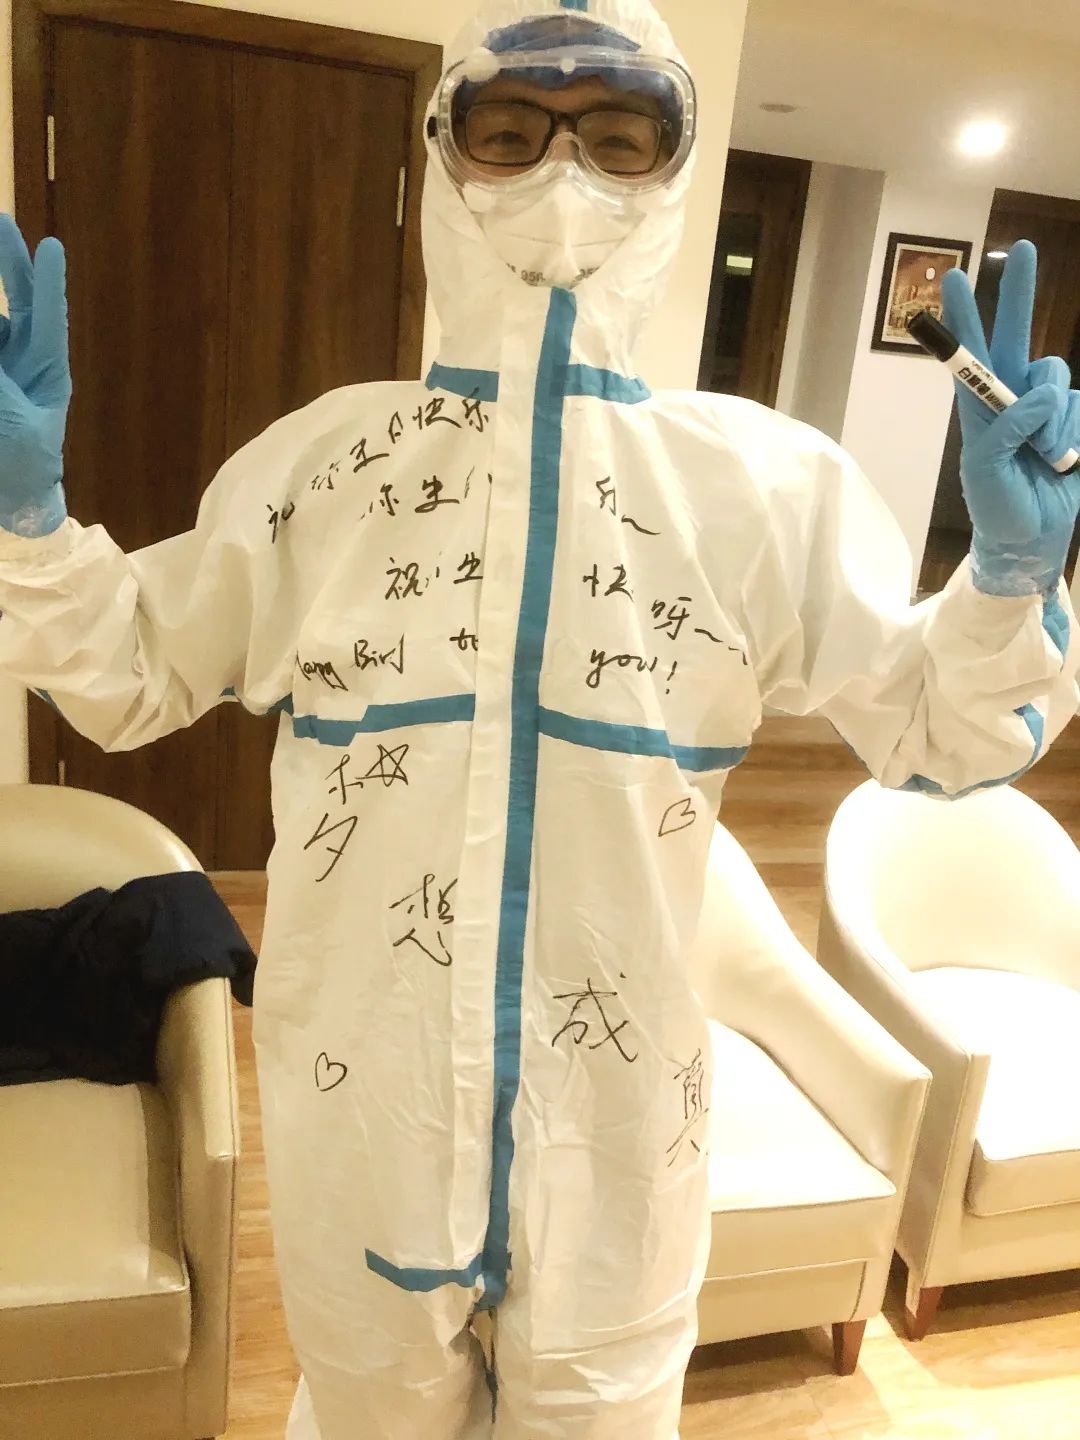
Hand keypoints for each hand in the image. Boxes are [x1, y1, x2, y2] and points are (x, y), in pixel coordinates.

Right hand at [0, 214, 70, 537]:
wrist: (9, 502)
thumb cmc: (23, 466)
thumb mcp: (11, 421)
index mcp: (48, 370)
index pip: (48, 317)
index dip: (48, 282)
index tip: (51, 246)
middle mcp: (23, 358)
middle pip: (17, 300)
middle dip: (7, 261)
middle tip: (0, 220)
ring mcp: (1, 365)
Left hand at [941, 239, 1079, 596]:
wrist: (1034, 537)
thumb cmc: (999, 507)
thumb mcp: (987, 473)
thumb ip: (1005, 431)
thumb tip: (1038, 396)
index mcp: (981, 408)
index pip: (969, 357)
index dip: (960, 320)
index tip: (948, 281)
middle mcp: (1012, 397)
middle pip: (1015, 335)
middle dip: (1018, 292)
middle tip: (1021, 248)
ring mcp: (1048, 406)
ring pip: (1057, 380)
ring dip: (1054, 424)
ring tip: (1046, 457)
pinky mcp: (1077, 418)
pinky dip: (1074, 436)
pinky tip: (1066, 459)